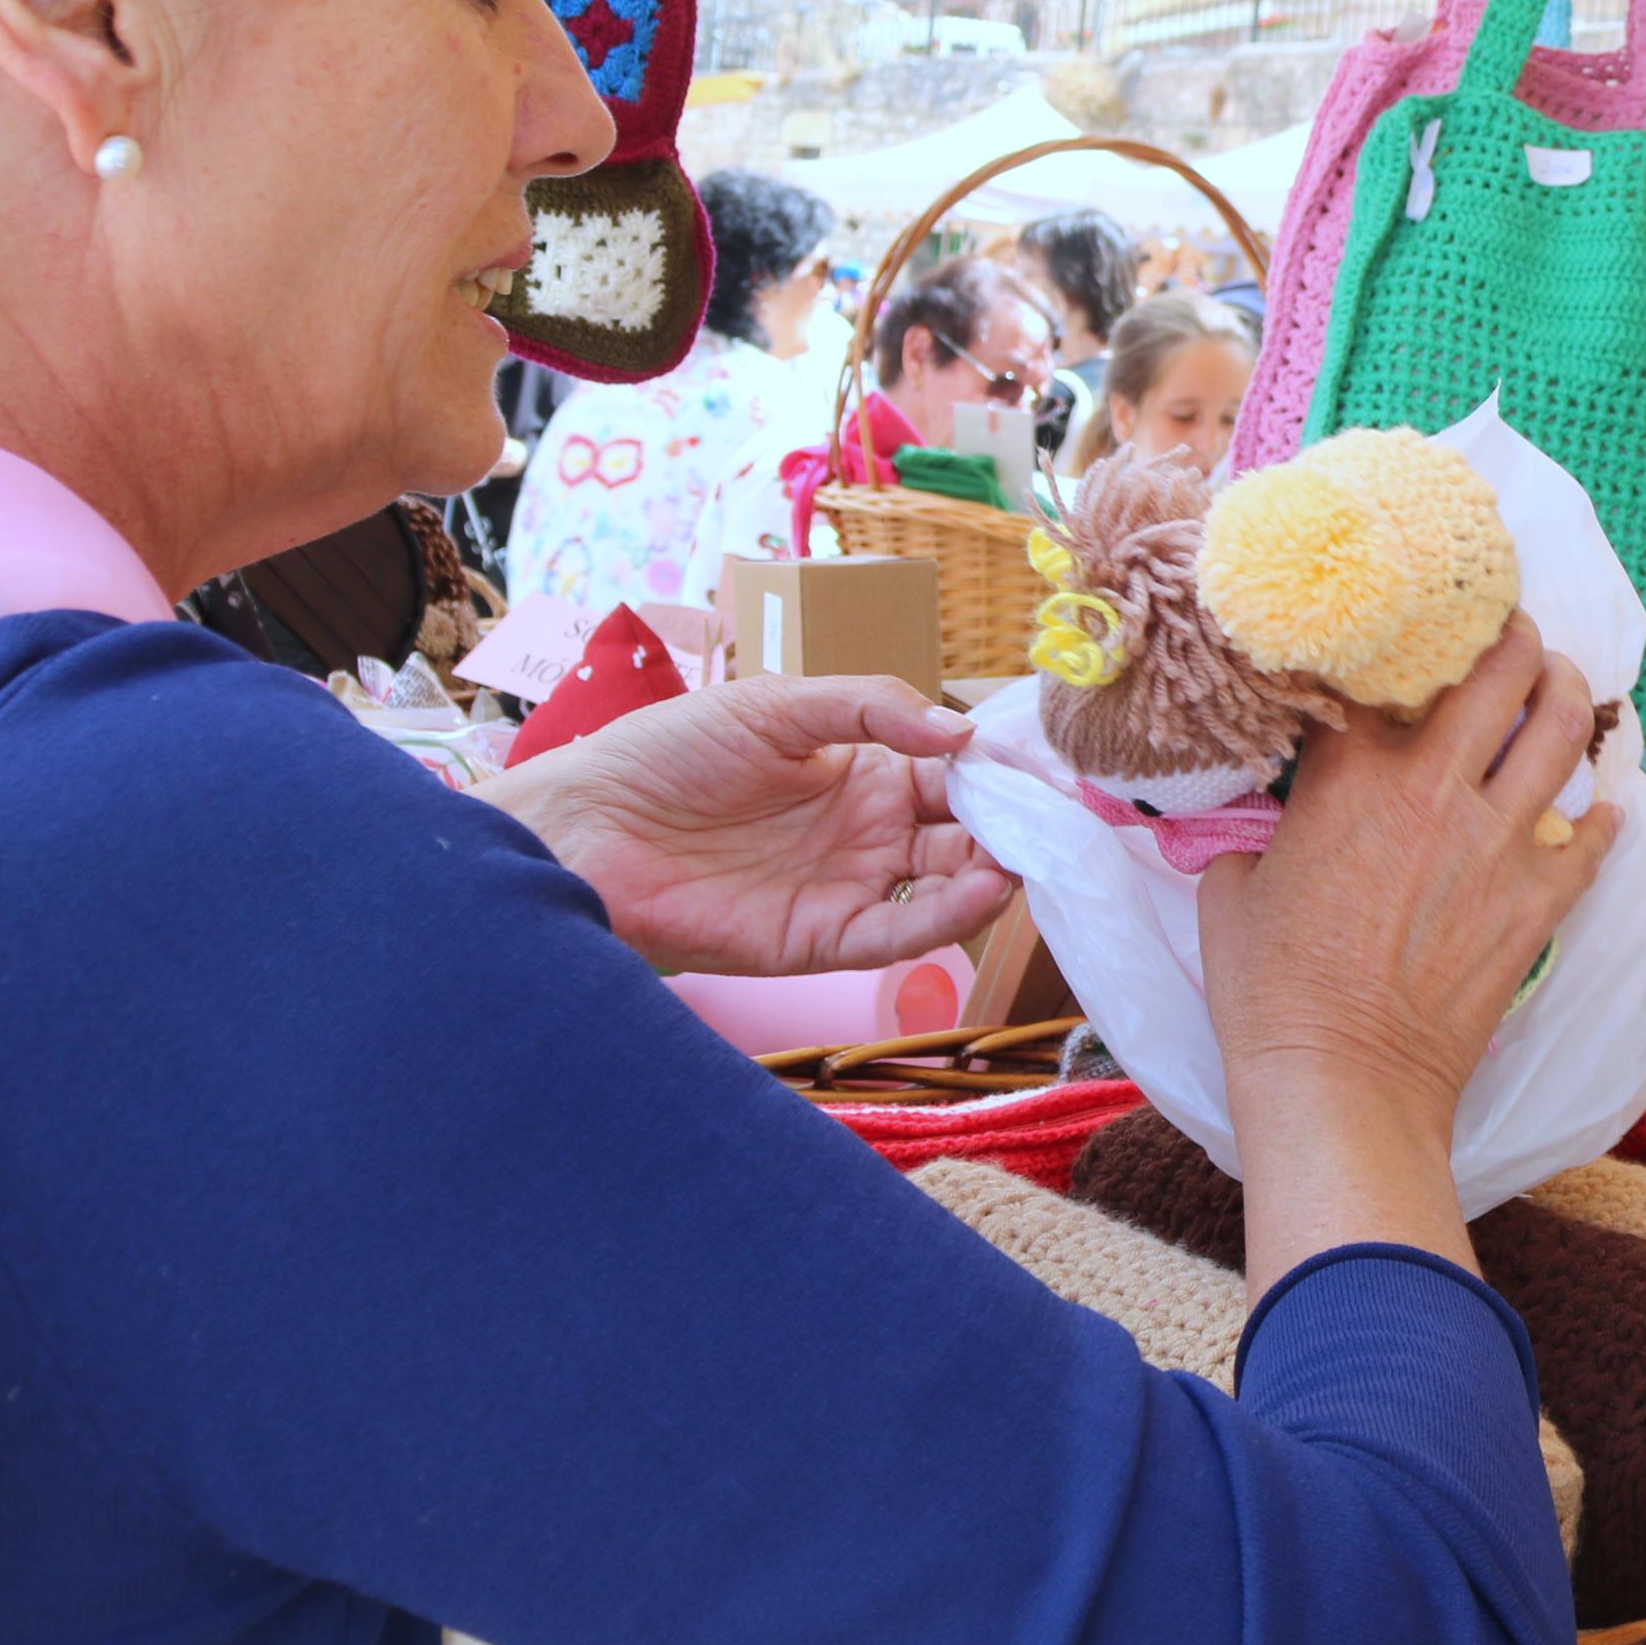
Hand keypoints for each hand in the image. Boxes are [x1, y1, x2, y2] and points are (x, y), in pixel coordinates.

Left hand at [480, 676, 1009, 977]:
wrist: (586, 826)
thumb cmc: (669, 753)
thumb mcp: (778, 705)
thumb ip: (872, 709)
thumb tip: (960, 736)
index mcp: (864, 768)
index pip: (955, 770)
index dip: (1001, 769)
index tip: (1048, 765)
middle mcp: (868, 830)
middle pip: (965, 830)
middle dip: (1014, 825)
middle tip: (1058, 819)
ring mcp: (849, 885)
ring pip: (945, 883)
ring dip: (993, 871)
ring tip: (1027, 855)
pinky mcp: (822, 939)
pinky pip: (898, 931)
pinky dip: (946, 917)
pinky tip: (980, 890)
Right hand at [1200, 614, 1616, 1285]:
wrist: (1346, 1084)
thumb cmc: (1272, 996)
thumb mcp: (1229, 898)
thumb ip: (1255, 842)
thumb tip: (1267, 839)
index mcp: (1352, 773)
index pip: (1387, 670)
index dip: (1401, 638)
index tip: (1408, 627)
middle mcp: (1436, 787)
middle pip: (1501, 671)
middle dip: (1514, 636)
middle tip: (1513, 629)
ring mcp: (1500, 842)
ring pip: (1562, 731)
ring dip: (1569, 694)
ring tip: (1564, 684)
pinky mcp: (1541, 902)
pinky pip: (1593, 838)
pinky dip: (1602, 817)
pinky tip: (1604, 807)